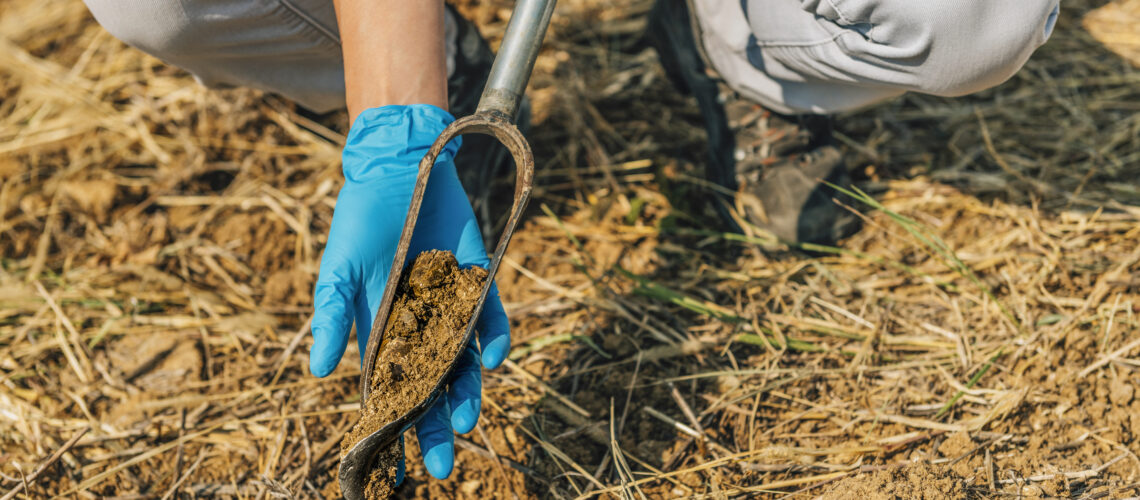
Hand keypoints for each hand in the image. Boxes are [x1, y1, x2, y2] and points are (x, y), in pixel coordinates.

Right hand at [309, 104, 510, 479]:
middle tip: (443, 466)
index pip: (389, 393)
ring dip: (467, 394)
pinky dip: (496, 340)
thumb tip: (317, 372)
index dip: (393, 431)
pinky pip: (493, 320)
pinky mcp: (481, 283)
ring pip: (465, 364)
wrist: (400, 169)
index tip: (396, 473)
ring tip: (466, 422)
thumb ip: (332, 317)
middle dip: (435, 429)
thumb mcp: (338, 270)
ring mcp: (453, 308)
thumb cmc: (360, 221)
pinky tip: (493, 360)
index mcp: (382, 333)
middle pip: (431, 389)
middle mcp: (421, 329)